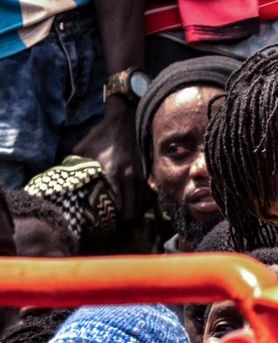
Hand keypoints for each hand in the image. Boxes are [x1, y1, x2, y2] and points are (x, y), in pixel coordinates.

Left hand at [73, 97, 140, 220]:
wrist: (127, 119)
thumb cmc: (102, 134)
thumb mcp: (82, 148)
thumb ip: (75, 166)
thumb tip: (65, 180)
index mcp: (110, 174)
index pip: (111, 207)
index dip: (108, 221)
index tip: (101, 225)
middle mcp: (127, 178)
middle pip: (130, 212)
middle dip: (122, 222)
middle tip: (113, 224)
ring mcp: (139, 175)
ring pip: (140, 205)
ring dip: (132, 213)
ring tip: (123, 217)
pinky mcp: (146, 172)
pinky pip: (146, 194)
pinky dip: (140, 202)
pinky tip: (133, 203)